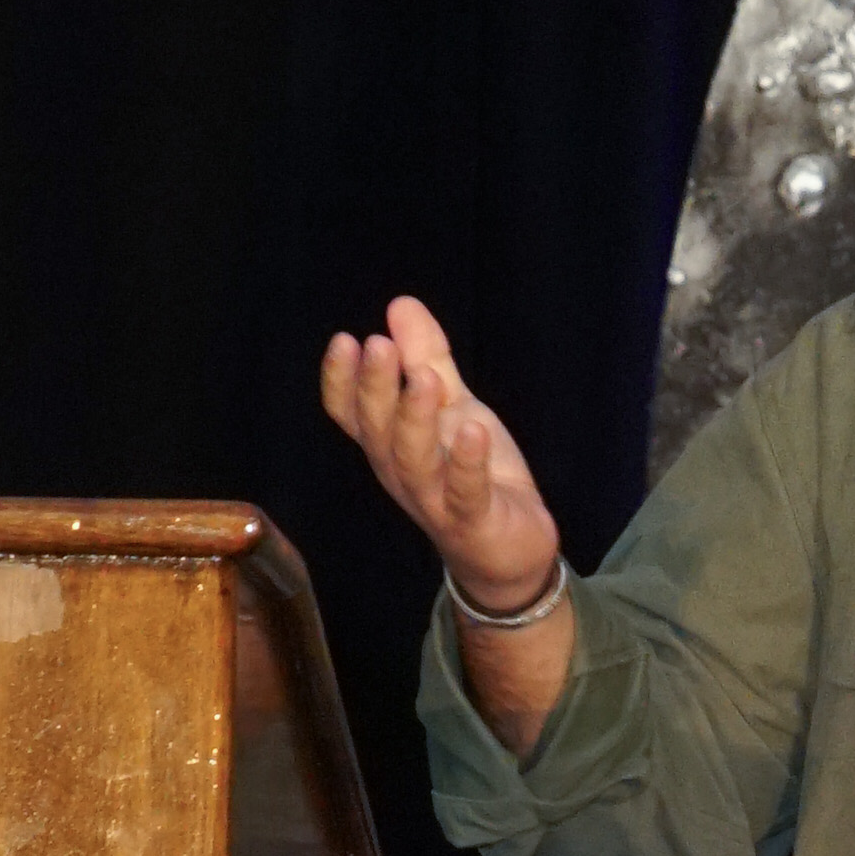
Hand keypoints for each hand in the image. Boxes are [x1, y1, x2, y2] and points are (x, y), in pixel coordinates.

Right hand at [319, 295, 561, 613]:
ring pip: (412, 462)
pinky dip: (467, 463)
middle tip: (380, 345)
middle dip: (376, 389)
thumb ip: (427, 357)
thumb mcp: (453, 406)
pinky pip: (464, 493)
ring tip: (425, 378)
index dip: (342, 381)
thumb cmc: (474, 475)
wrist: (512, 552)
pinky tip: (474, 427)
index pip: (349, 413)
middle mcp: (401, 474)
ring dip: (415, 419)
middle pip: (377, 432)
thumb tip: (400, 303)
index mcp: (389, 445)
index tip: (345, 340)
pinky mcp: (472, 523)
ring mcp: (434, 502)